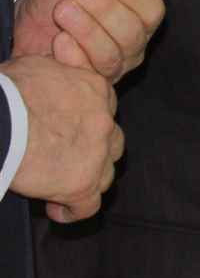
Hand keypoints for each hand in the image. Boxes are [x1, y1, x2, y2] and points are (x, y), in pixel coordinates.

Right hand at [1, 53, 121, 221]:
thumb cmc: (7, 92)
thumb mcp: (35, 65)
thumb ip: (55, 71)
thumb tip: (50, 72)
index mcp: (95, 89)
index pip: (102, 108)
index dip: (85, 122)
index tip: (67, 131)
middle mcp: (103, 121)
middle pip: (110, 140)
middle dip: (93, 151)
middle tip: (67, 158)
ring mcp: (97, 154)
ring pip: (105, 173)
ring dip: (87, 178)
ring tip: (62, 184)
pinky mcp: (81, 184)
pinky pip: (88, 205)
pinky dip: (74, 210)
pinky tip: (58, 211)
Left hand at [13, 0, 164, 81]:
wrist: (28, 20)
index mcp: (139, 14)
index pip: (152, 9)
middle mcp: (132, 44)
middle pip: (132, 33)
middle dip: (102, 9)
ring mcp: (111, 67)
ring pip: (110, 55)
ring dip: (83, 29)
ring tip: (61, 9)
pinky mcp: (87, 83)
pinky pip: (85, 73)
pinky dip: (69, 53)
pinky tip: (57, 39)